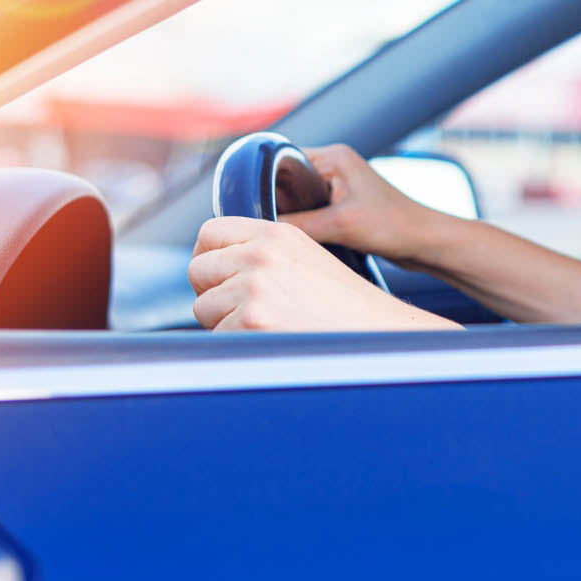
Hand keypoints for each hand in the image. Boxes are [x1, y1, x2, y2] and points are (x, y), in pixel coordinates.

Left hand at [189, 216, 460, 331]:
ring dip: (225, 323)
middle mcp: (262, 255)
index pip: (210, 232)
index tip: (218, 275)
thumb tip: (214, 264)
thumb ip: (264, 253)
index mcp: (277, 234)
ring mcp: (255, 289)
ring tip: (267, 328)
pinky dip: (239, 348)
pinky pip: (219, 339)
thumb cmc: (348, 306)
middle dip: (213, 292)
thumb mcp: (308, 259)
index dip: (209, 256)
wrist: (382, 335)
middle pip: (198, 271)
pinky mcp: (252, 322)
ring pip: (203, 308)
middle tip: (242, 309)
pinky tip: (273, 344)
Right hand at [274, 143, 452, 262]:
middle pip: (287, 181)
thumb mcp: (340, 225)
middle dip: (277, 203)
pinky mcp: (344, 206)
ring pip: (298, 200)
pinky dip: (305, 226)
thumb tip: (263, 230)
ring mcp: (340, 186)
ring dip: (292, 217)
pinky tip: (302, 241)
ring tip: (284, 235)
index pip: (282, 160)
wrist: (426, 242)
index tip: (250, 205)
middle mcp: (335, 166)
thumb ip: (298, 225)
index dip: (264, 183)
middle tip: (265, 226)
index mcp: (334, 156)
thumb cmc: (394, 225)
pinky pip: (312, 213)